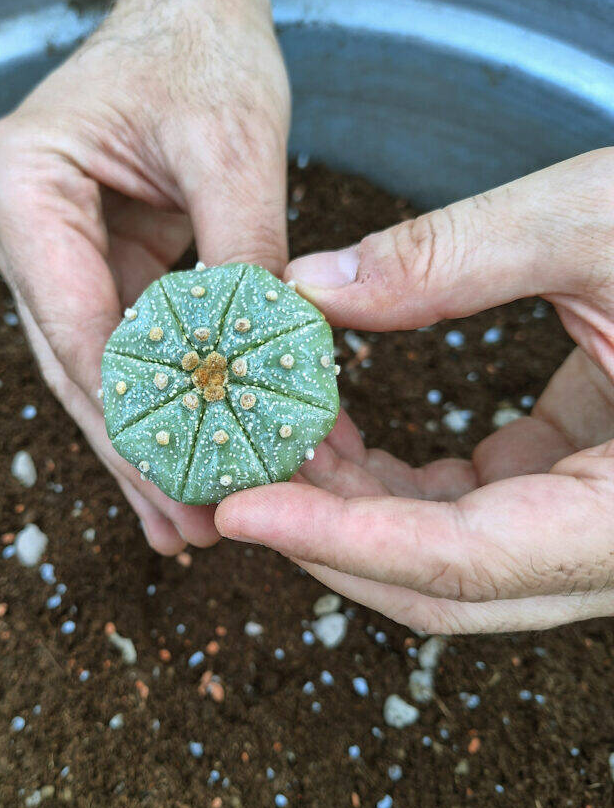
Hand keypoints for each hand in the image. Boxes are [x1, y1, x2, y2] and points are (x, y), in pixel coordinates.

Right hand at [0, 0, 289, 553]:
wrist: (188, 15)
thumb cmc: (201, 55)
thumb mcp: (236, 146)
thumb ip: (246, 257)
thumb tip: (265, 371)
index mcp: (22, 187)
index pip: (78, 328)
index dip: (140, 416)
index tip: (195, 481)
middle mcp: (20, 231)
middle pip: (80, 370)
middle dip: (142, 455)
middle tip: (192, 530)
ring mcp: (51, 256)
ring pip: (101, 377)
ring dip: (150, 452)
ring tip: (189, 529)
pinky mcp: (95, 271)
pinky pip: (131, 356)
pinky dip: (170, 409)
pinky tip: (195, 470)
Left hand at [216, 150, 613, 631]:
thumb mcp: (604, 221)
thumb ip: (457, 255)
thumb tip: (309, 285)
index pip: (473, 560)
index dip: (347, 541)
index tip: (242, 512)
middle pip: (447, 586)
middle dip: (330, 540)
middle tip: (230, 479)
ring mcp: (593, 525)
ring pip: (450, 560)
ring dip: (353, 513)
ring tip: (275, 439)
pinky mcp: (572, 491)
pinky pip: (467, 517)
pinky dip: (391, 488)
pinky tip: (337, 432)